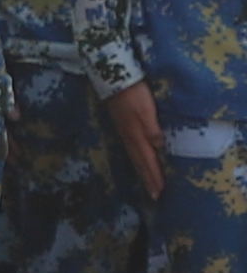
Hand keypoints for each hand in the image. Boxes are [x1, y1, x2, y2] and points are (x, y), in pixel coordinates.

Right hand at [114, 81, 169, 202]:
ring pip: (135, 156)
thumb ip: (151, 128)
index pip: (148, 160)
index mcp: (136, 134)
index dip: (154, 176)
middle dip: (148, 179)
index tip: (159, 192)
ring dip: (142, 171)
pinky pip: (131, 148)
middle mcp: (129, 136)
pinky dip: (137, 159)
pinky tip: (138, 160)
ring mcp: (124, 131)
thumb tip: (159, 147)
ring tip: (148, 184)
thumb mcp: (145, 109)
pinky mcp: (122, 125)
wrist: (113, 77)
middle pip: (140, 162)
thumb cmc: (133, 92)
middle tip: (154, 195)